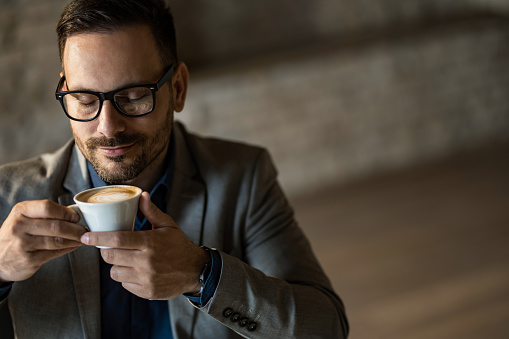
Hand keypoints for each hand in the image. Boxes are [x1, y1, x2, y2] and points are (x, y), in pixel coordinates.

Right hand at [0, 200, 86, 282]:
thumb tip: (74, 215)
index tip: (76, 217)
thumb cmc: (17, 234)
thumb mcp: (23, 218)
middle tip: (85, 230)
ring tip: (83, 238)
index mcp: (20, 211)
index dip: (65, 212)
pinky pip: (54, 253)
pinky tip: (74, 246)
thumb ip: (44, 214)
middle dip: (75, 228)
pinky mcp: (29, 259)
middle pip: (56, 226)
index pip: (47, 207)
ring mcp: (23, 244)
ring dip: (74, 239)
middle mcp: (19, 226)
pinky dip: (68, 249)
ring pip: (57, 240)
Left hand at [80, 192, 208, 299]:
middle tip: (111, 247)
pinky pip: (125, 285)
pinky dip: (127, 278)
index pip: (117, 239)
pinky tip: (137, 271)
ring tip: (127, 260)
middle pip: (111, 257)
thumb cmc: (179, 245)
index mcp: (150, 242)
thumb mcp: (168, 225)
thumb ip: (151, 212)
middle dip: (106, 251)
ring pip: (115, 273)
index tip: (85, 236)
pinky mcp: (147, 292)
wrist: (196, 270)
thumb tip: (141, 194)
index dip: (98, 238)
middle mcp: (147, 262)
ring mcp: (146, 278)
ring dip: (117, 266)